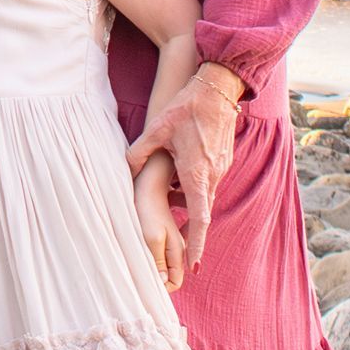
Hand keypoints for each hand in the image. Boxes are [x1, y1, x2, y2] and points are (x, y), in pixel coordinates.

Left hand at [127, 64, 239, 275]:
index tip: (193, 263)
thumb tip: (126, 168)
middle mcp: (213, 175)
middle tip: (178, 248)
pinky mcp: (223, 158)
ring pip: (204, 195)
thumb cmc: (188, 106)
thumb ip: (140, 151)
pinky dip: (194, 187)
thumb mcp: (158, 128)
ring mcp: (221, 167)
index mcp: (197, 174)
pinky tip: (179, 177)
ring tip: (171, 203)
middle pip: (202, 212)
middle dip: (191, 232)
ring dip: (190, 204)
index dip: (196, 243)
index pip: (199, 219)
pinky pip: (208, 180)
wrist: (218, 86)